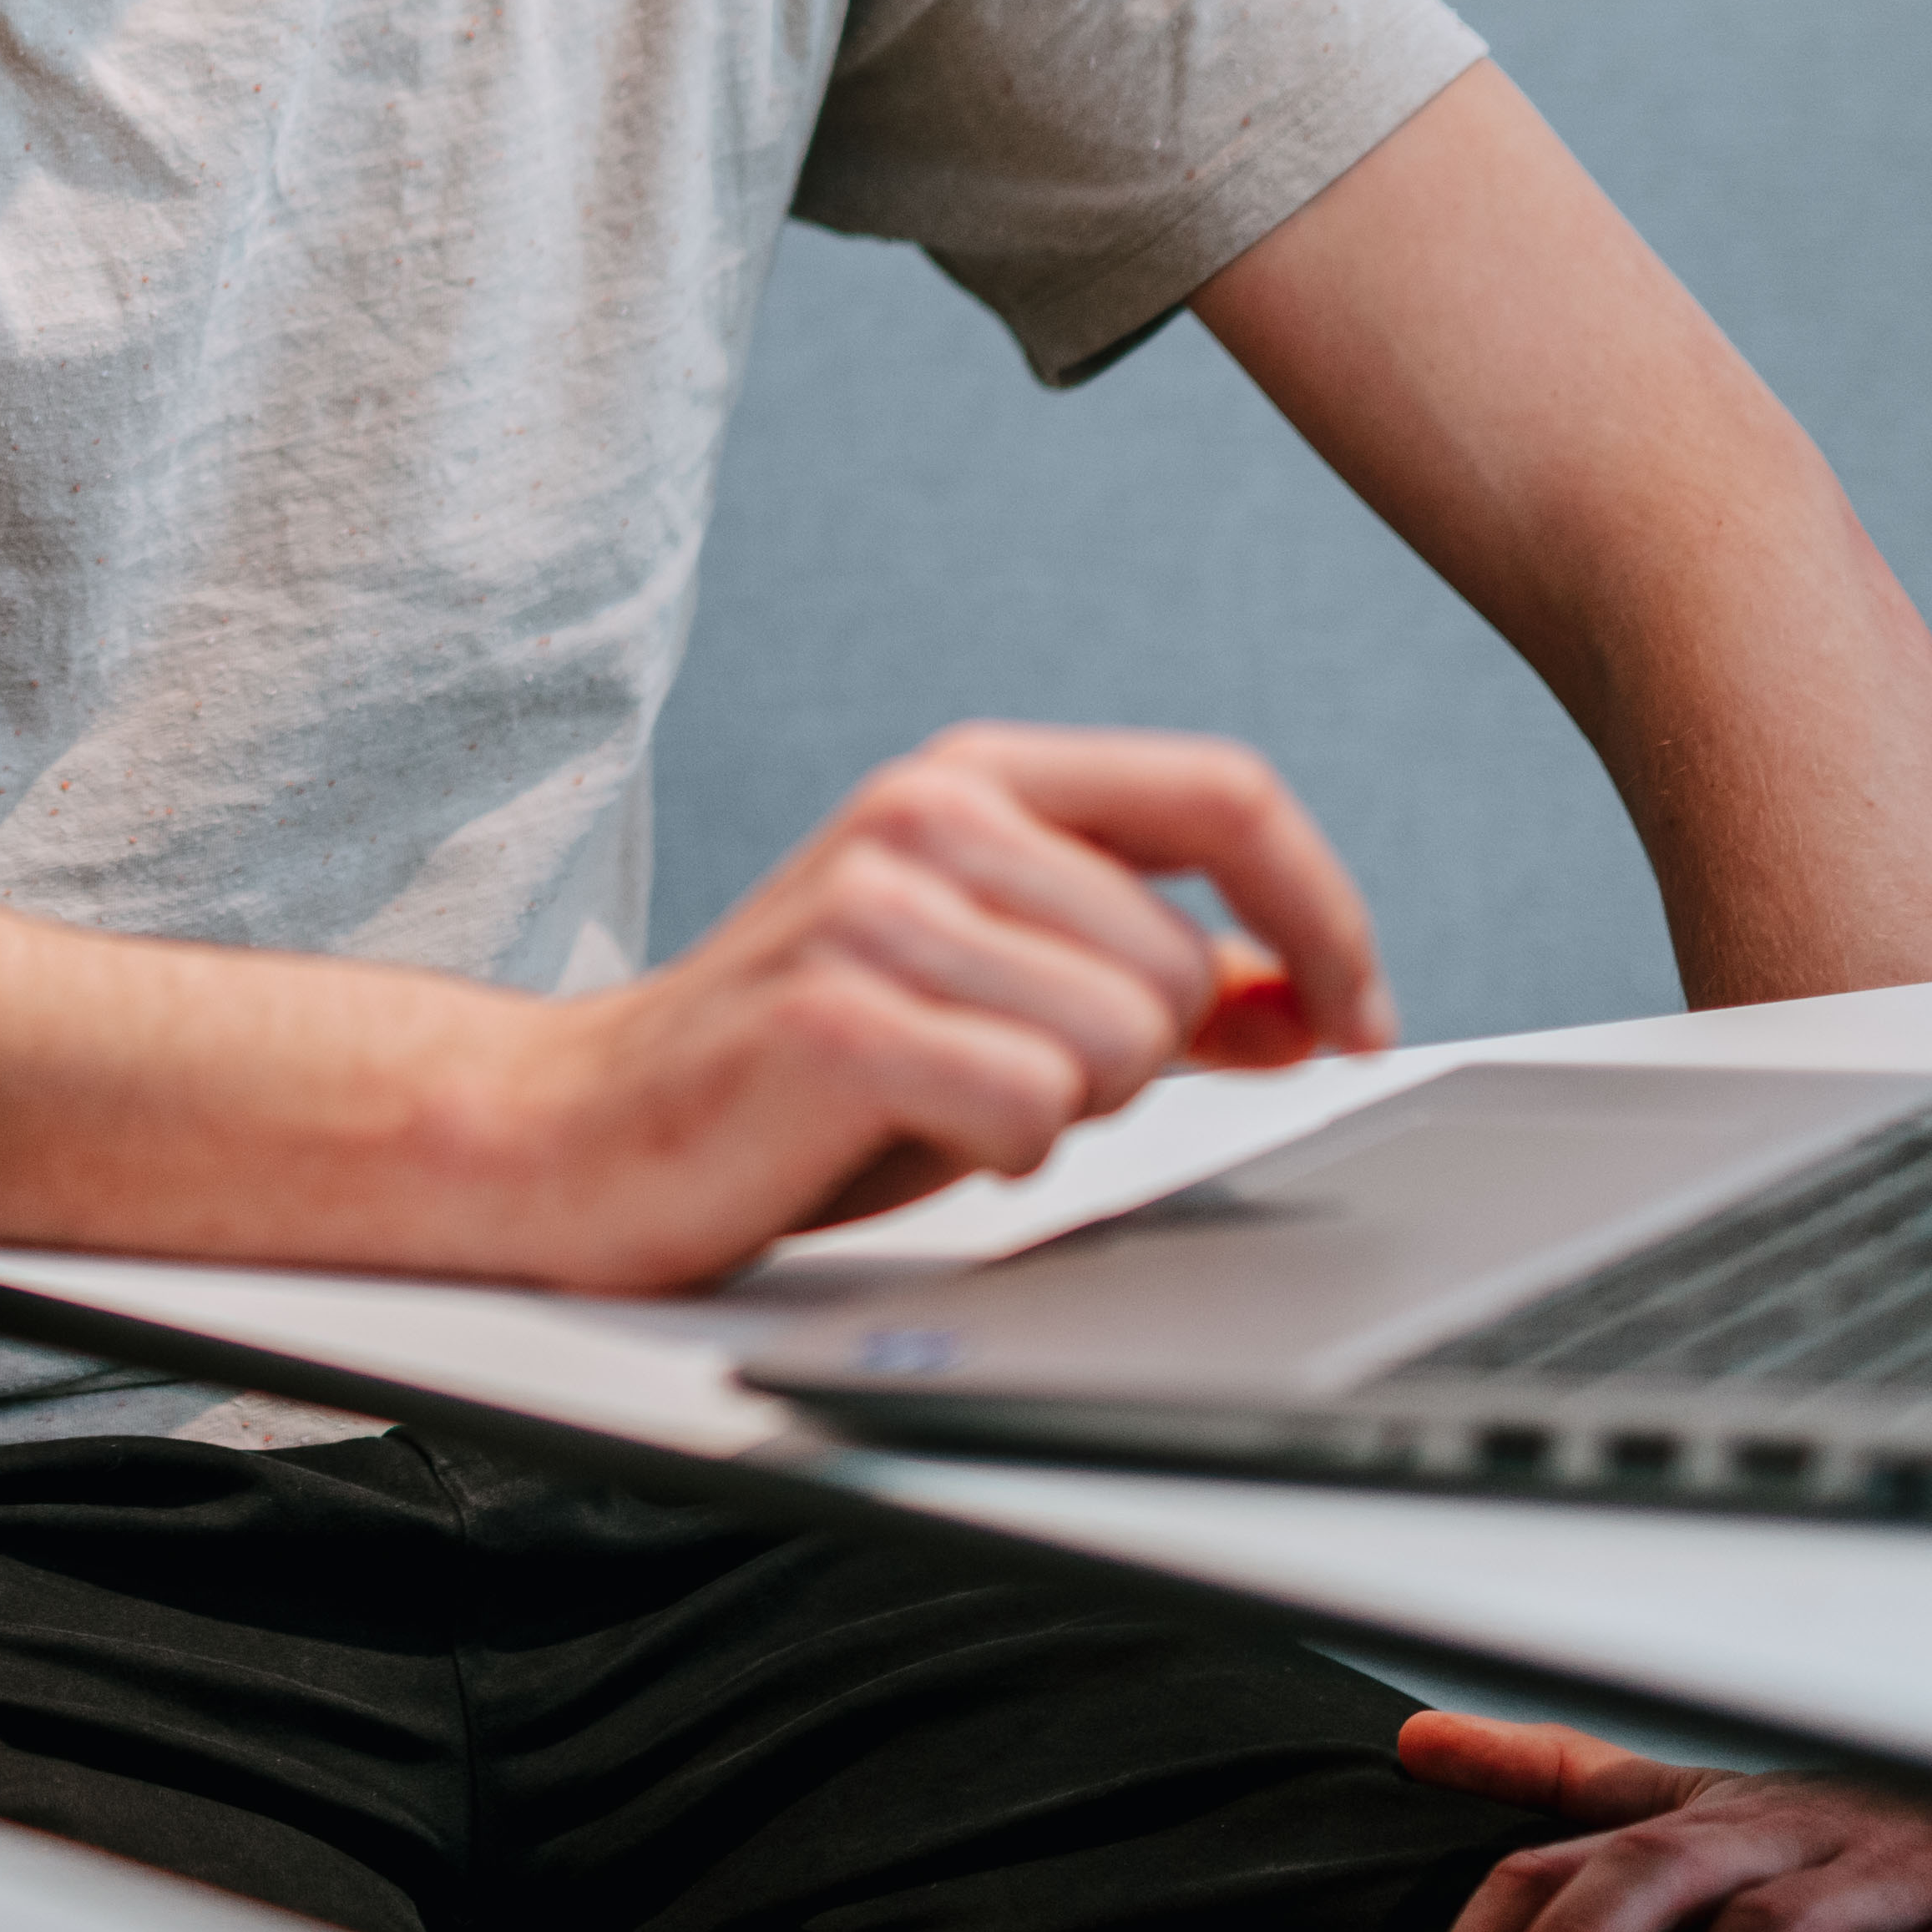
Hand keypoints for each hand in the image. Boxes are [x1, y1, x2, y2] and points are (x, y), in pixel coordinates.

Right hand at [485, 724, 1392, 1289]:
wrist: (576, 1132)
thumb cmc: (793, 1071)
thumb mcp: (992, 994)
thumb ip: (1149, 979)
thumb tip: (1303, 998)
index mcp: (972, 776)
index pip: (1229, 793)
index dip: (1327, 914)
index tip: (1355, 1019)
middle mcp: (926, 811)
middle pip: (1183, 959)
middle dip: (1141, 1060)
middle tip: (1009, 1083)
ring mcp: (876, 905)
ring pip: (1127, 1040)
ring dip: (1065, 1110)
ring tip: (943, 1102)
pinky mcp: (837, 1013)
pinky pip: (1039, 1110)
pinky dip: (1000, 1154)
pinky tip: (909, 1137)